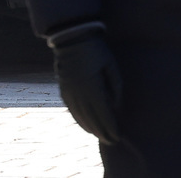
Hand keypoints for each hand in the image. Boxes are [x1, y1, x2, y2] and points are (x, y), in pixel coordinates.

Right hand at [49, 25, 121, 143]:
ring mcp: (69, 93)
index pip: (103, 113)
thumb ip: (116, 86)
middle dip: (102, 132)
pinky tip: (85, 125)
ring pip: (80, 117)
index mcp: (92, 88)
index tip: (117, 136)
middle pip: (91, 119)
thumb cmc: (97, 50)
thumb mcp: (111, 65)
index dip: (110, 127)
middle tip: (111, 141)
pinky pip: (72, 110)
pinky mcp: (63, 90)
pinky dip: (79, 120)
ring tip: (100, 136)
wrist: (73, 40)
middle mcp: (79, 94)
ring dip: (90, 129)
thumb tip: (116, 106)